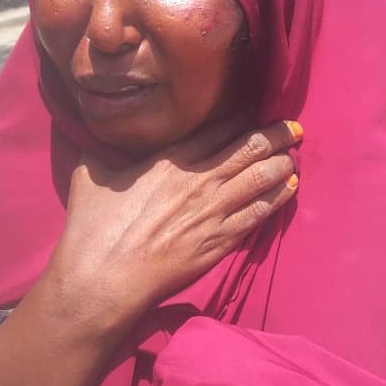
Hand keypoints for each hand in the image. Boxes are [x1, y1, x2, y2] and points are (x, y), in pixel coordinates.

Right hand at [45, 119, 302, 338]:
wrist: (104, 278)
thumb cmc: (92, 229)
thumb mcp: (90, 176)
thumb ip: (99, 152)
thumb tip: (90, 133)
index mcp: (169, 160)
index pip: (216, 128)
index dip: (240, 115)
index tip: (255, 107)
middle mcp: (198, 181)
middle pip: (247, 148)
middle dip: (274, 134)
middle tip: (293, 127)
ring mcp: (212, 212)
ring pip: (259, 178)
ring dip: (281, 162)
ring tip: (295, 153)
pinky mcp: (219, 242)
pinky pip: (259, 213)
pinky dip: (278, 197)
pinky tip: (291, 186)